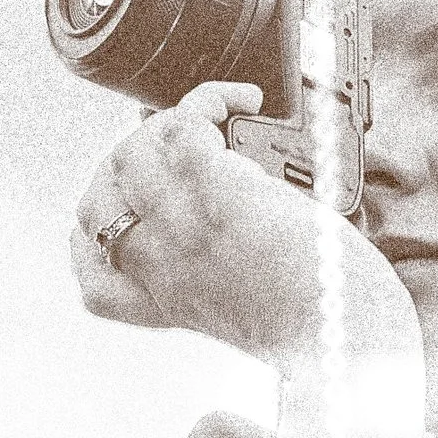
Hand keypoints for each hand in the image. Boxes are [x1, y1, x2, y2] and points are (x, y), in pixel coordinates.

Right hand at [72, 83, 413, 362]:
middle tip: (183, 149)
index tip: (128, 217)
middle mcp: (158, 269)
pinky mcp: (216, 191)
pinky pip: (184, 121)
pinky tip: (245, 101)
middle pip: (98, 200)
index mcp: (164, 307)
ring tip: (218, 119)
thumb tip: (226, 205)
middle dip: (131, 164)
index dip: (96, 242)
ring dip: (170, 122)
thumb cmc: (319, 327)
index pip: (94, 280)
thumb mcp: (247, 314)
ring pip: (132, 152)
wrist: (342, 338)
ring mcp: (180, 228)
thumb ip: (219, 278)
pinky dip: (212, 99)